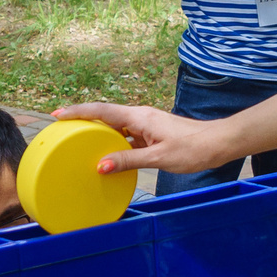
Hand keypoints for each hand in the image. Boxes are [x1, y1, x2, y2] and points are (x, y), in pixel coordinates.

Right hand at [54, 101, 237, 177]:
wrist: (218, 143)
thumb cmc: (194, 148)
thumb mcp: (158, 158)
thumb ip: (128, 160)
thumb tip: (100, 166)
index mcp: (139, 117)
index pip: (101, 111)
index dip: (78, 112)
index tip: (57, 114)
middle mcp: (140, 117)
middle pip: (104, 115)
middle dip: (81, 119)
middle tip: (59, 128)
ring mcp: (146, 125)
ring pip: (115, 126)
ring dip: (96, 132)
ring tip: (76, 142)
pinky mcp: (152, 134)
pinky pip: (126, 136)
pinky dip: (112, 143)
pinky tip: (106, 155)